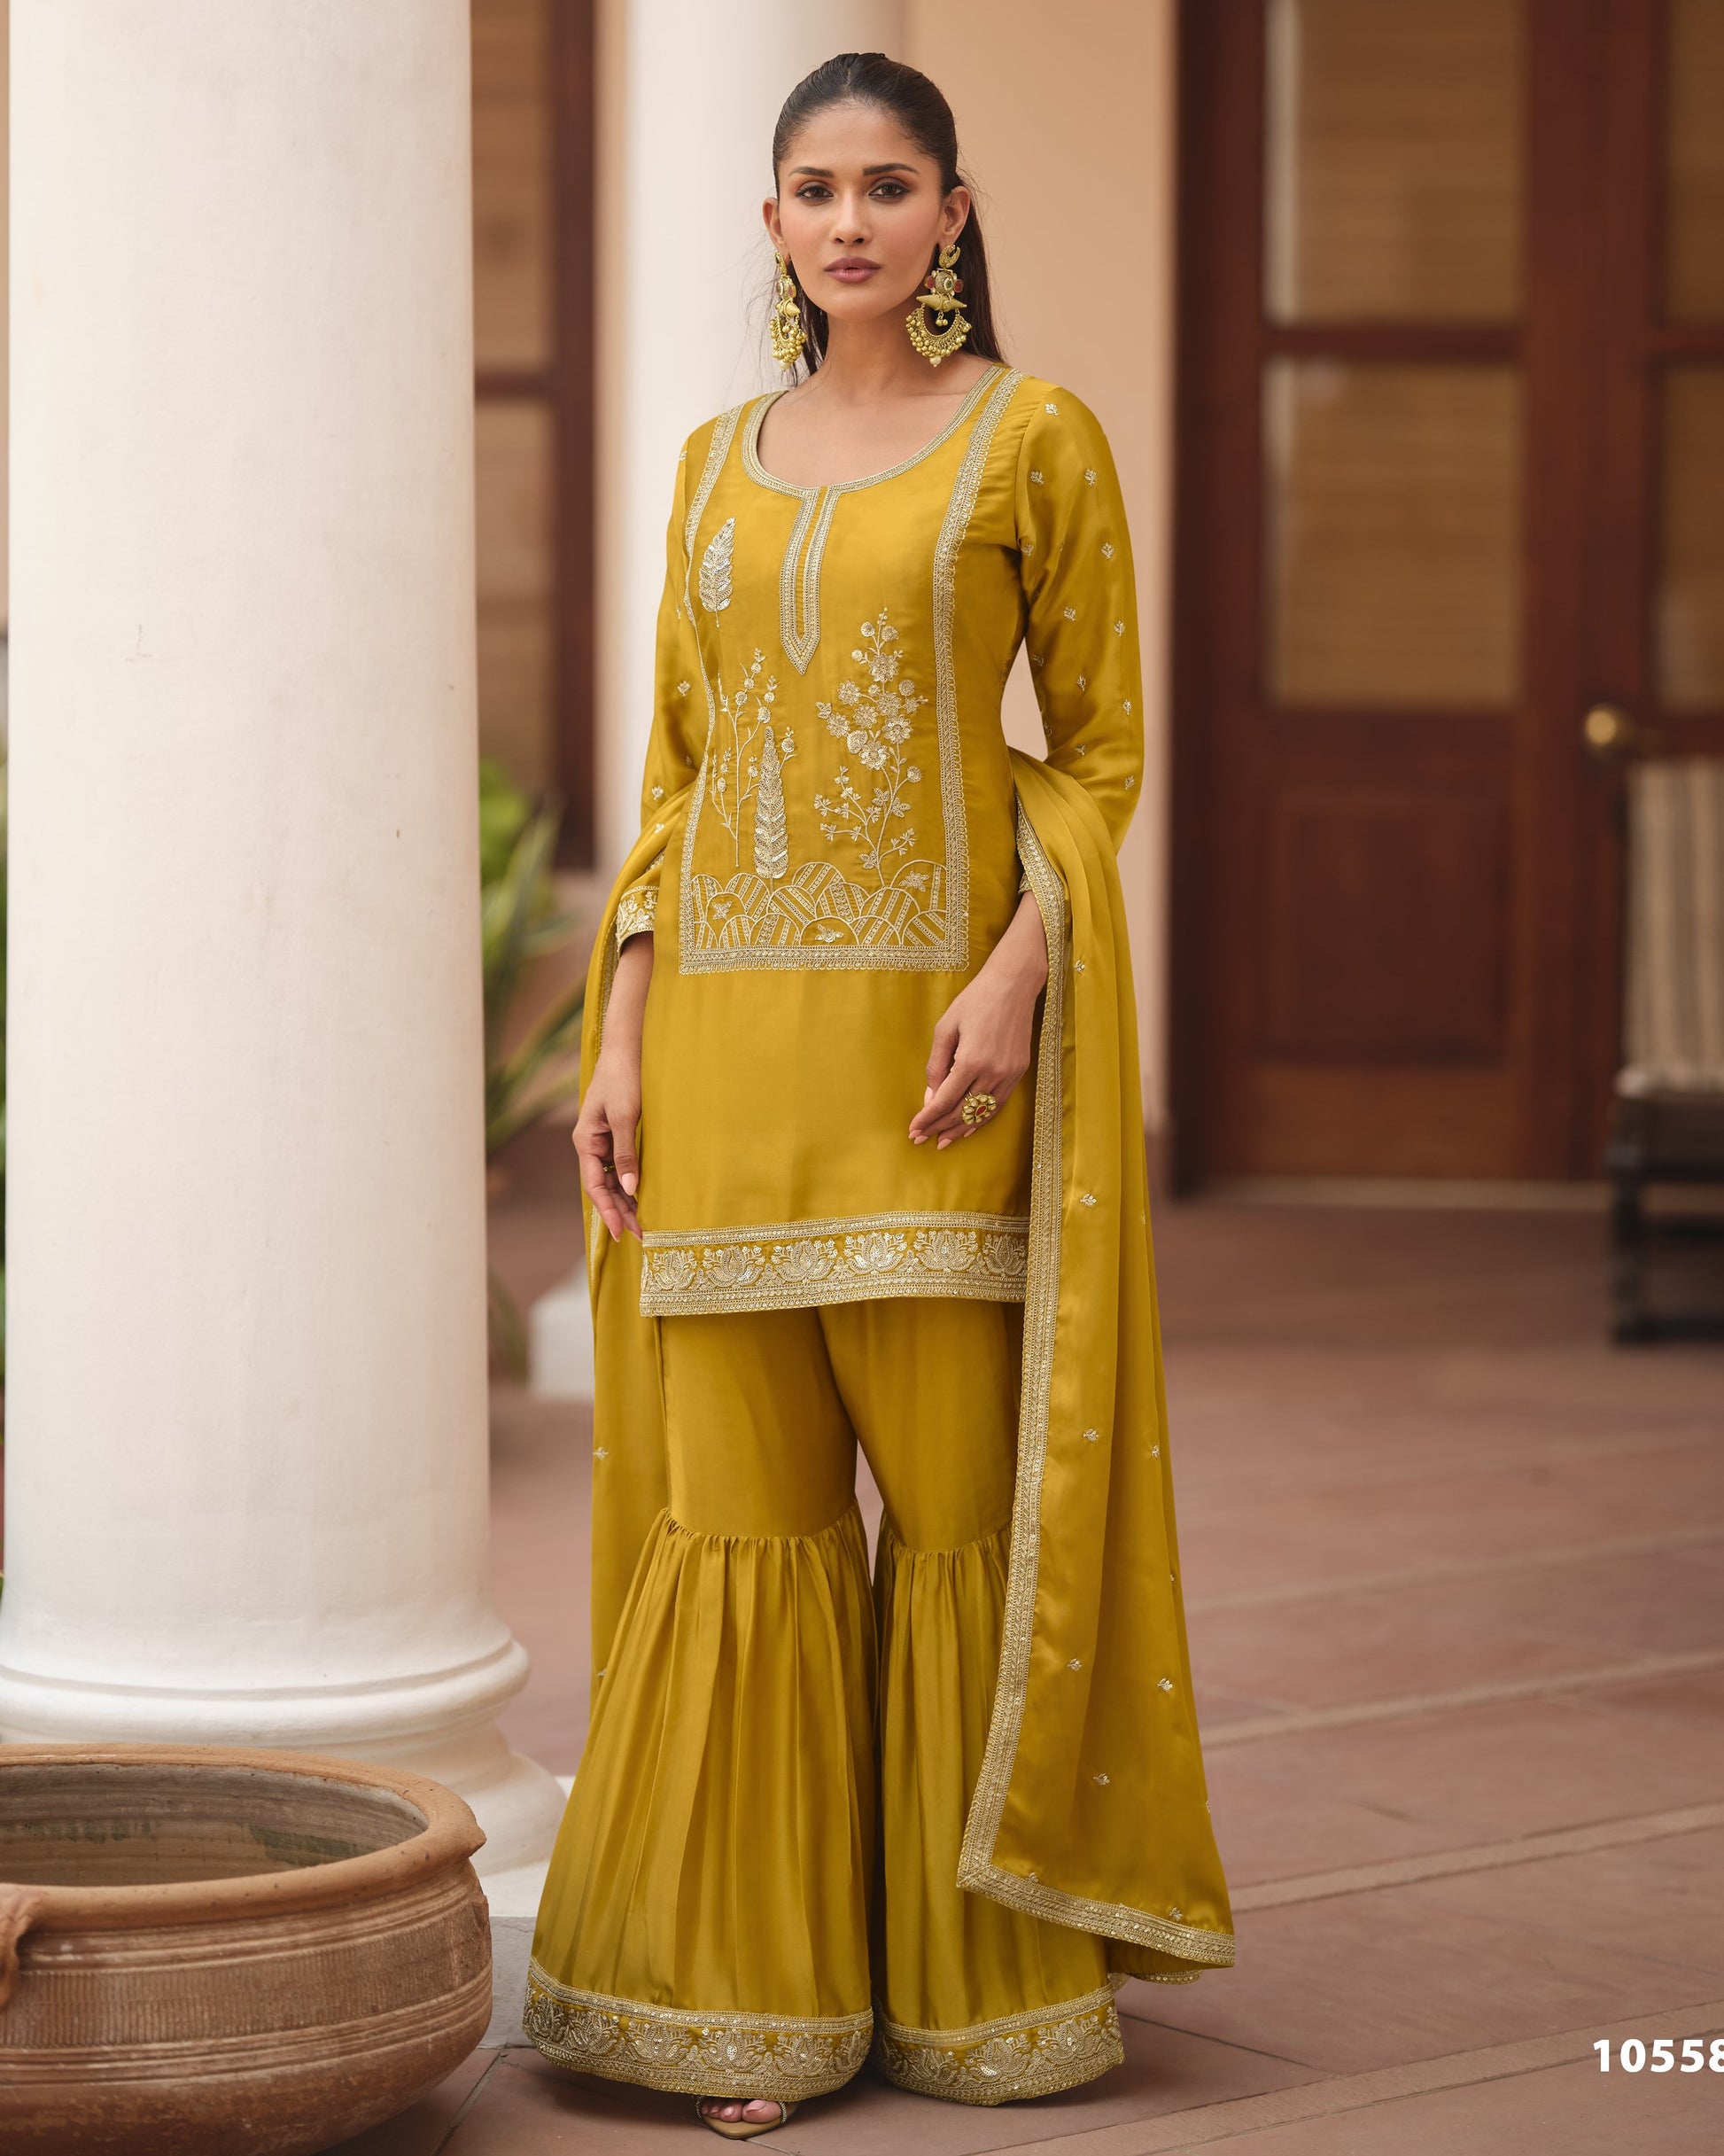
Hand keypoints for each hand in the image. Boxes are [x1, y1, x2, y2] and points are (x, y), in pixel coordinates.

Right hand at [573, 934, 651, 1239]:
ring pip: (612, 1178)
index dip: (608, 1211)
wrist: (628, 1049)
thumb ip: (626, 1155)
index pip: (594, 1185)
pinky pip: (620, 1165)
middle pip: (603, 1186)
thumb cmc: (624, 1079)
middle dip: (619, 1211)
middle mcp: (591, 1144)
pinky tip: (642, 1196)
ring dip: (626, 1200)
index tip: (622, 1232)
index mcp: (586, 1141)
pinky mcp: (616, 1133)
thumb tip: (630, 1190)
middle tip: (640, 1235)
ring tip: (644, 1223)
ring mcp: (603, 1139)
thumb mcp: (627, 1119)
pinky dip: (630, 1182)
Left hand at [910, 893, 1048, 1149]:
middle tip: (922, 1138)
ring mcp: (1009, 1075)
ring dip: (960, 1129)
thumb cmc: (974, 1001)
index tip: (914, 1130)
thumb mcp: (946, 1028)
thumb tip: (930, 1097)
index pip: (944, 1101)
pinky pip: (998, 1104)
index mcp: (970, 1061)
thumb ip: (936, 1065)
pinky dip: (982, 1119)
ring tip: (943, 1140)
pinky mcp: (1019, 1072)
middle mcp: (992, 1073)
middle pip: (962, 1112)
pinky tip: (968, 1127)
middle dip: (939, 1128)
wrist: (1013, 985)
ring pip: (981, 1114)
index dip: (927, 1119)